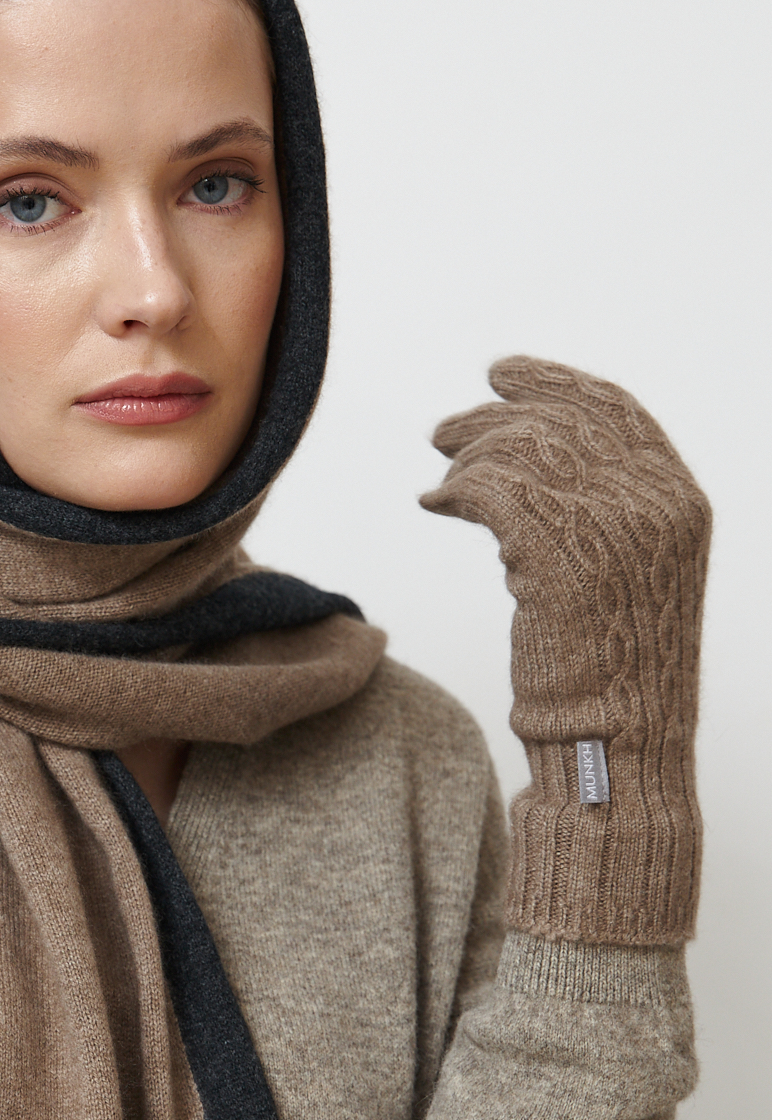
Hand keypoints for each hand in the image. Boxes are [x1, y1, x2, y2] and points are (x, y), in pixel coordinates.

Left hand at [421, 357, 708, 944]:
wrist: (614, 746)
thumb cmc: (608, 673)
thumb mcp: (624, 573)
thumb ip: (603, 509)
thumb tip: (529, 457)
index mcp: (681, 500)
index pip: (615, 410)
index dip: (555, 383)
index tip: (504, 373)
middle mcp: (655, 505)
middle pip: (559, 422)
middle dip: (495, 418)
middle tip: (446, 431)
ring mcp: (612, 529)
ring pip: (521, 452)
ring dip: (468, 453)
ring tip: (441, 471)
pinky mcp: (560, 558)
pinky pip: (494, 492)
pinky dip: (457, 490)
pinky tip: (437, 503)